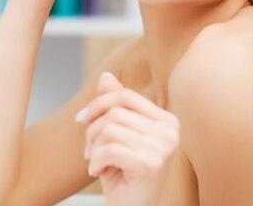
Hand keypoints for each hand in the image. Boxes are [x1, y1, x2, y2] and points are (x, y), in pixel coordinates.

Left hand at [76, 72, 179, 205]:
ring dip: (93, 147)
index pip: (125, 95)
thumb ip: (114, 106)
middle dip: (92, 129)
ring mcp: (164, 148)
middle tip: (88, 150)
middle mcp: (171, 131)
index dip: (98, 104)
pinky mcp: (151, 164)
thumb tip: (107, 76)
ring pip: (110, 128)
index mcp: (167, 120)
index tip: (81, 119)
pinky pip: (109, 148)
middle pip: (115, 111)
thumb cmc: (122, 174)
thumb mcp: (115, 135)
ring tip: (96, 162)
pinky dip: (96, 160)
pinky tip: (98, 172)